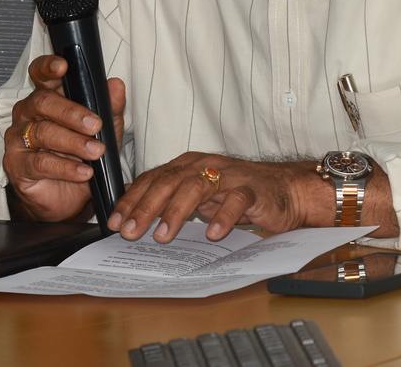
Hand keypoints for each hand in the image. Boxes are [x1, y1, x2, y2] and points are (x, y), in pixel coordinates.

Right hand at [3, 54, 125, 222]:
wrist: (68, 196)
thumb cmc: (81, 155)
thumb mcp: (103, 129)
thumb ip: (110, 107)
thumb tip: (116, 85)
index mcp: (47, 98)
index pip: (41, 75)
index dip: (48, 67)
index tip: (63, 67)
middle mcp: (28, 114)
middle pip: (43, 102)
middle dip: (72, 112)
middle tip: (95, 124)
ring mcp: (19, 139)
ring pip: (43, 132)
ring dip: (73, 142)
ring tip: (96, 151)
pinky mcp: (17, 165)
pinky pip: (39, 162)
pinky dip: (65, 167)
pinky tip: (83, 171)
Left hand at [110, 154, 325, 242]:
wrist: (286, 190)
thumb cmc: (239, 193)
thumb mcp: (200, 194)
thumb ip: (171, 198)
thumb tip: (132, 211)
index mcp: (189, 165)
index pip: (153, 178)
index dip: (132, 199)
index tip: (114, 222)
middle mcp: (206, 166)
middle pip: (170, 182)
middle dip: (146, 207)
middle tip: (129, 232)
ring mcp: (230, 176)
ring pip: (197, 188)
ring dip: (176, 212)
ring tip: (162, 235)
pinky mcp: (253, 189)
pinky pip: (237, 200)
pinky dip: (223, 216)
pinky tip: (212, 234)